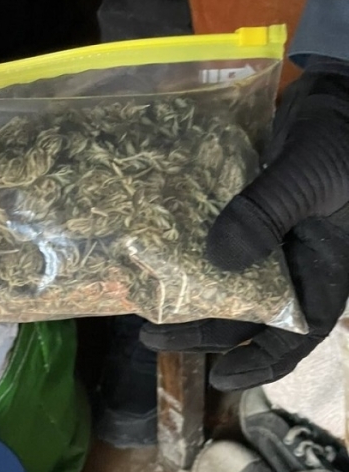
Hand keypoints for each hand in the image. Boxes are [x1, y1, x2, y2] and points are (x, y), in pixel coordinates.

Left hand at [141, 59, 348, 390]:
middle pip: (249, 315)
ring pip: (229, 286)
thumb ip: (267, 215)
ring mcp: (271, 244)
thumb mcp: (309, 176)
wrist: (338, 93)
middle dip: (202, 332)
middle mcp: (295, 265)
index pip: (299, 333)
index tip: (219, 378)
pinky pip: (220, 249)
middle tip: (152, 336)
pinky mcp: (250, 220)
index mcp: (324, 270)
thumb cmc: (340, 137)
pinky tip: (157, 262)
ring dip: (190, 298)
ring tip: (143, 305)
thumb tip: (218, 260)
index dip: (261, 363)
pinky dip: (192, 259)